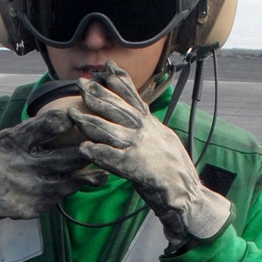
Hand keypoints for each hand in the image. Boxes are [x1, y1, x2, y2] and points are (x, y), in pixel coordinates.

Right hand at [0, 110, 105, 237]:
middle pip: (62, 159)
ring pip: (67, 182)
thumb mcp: (7, 138)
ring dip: (87, 176)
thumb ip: (34, 130)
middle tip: (104, 146)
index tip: (74, 116)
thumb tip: (68, 118)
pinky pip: (59, 197)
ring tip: (103, 173)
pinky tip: (83, 184)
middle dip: (86, 153)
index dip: (59, 122)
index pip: (39, 128)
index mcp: (12, 143)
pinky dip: (70, 189)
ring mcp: (28, 189)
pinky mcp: (33, 208)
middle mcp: (20, 166)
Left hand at [65, 63, 231, 246]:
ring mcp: (142, 149)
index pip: (135, 98)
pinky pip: (113, 159)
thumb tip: (142, 117)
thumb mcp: (164, 140)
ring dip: (90, 121)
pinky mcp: (137, 169)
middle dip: (98, 95)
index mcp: (153, 125)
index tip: (108, 67)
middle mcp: (147, 132)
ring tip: (73, 114)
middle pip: (119, 109)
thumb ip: (150, 129)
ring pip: (112, 130)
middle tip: (80, 83)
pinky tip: (84, 148)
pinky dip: (99, 153)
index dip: (121, 82)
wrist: (188, 193)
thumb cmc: (174, 170)